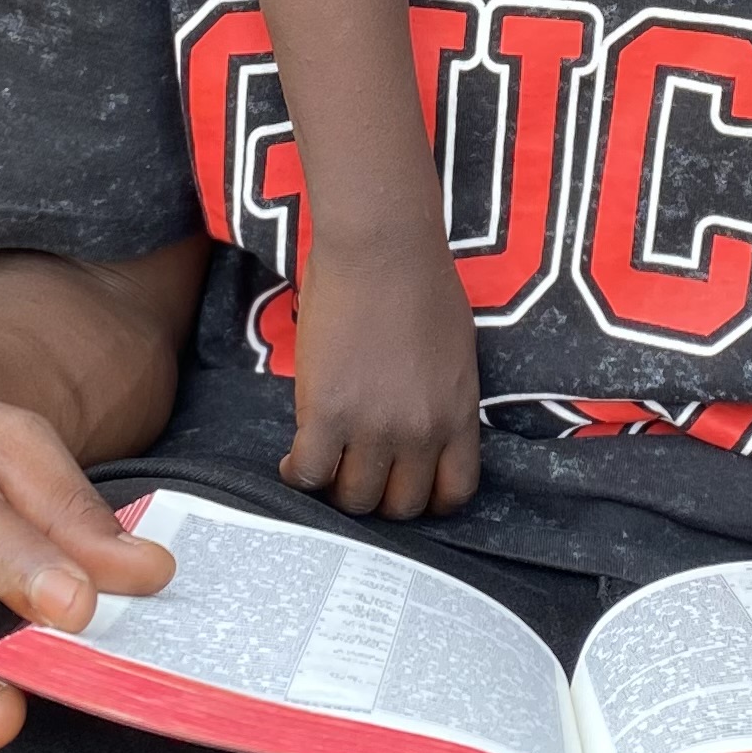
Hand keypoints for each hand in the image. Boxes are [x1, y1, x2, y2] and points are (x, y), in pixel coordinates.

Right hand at [281, 224, 482, 518]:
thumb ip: (444, 400)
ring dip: (337, 487)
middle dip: (379, 495)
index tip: (403, 485)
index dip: (427, 499)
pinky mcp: (328, 414)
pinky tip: (292, 459)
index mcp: (459, 415)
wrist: (381, 247)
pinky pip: (310, 473)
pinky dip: (298, 475)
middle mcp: (422, 432)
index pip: (454, 493)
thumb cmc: (420, 282)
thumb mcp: (457, 353)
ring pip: (355, 498)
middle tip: (356, 472)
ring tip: (323, 464)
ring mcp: (375, 427)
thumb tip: (425, 427)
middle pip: (401, 505)